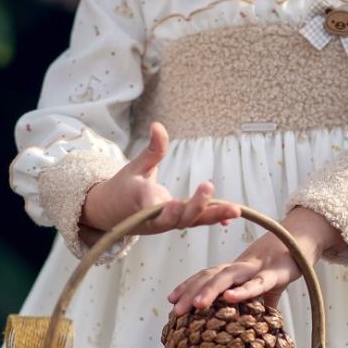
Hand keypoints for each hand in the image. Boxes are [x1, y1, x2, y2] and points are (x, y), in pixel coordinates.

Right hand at [81, 121, 240, 235]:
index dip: (165, 209)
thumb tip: (157, 125)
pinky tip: (231, 216)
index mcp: (141, 202)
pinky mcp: (176, 222)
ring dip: (212, 215)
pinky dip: (213, 219)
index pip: (152, 208)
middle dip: (195, 207)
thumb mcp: (134, 166)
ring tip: (234, 209)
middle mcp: (155, 217)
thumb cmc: (124, 187)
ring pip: (190, 221)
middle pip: (177, 218)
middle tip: (208, 187)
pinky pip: (196, 222)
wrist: (113, 213)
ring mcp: (168, 223)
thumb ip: (152, 149)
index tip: (174, 203)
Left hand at [166, 206, 345, 314]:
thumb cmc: (281, 262)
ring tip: (195, 306)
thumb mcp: (265, 287)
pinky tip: (230, 298)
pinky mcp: (276, 273)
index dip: (188, 285)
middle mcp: (241, 267)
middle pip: (211, 277)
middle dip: (191, 292)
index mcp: (236, 269)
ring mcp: (257, 268)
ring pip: (229, 279)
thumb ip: (256, 303)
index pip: (207, 275)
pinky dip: (243, 290)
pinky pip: (257, 283)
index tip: (171, 300)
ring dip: (210, 291)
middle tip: (174, 310)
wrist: (304, 240)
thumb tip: (255, 326)